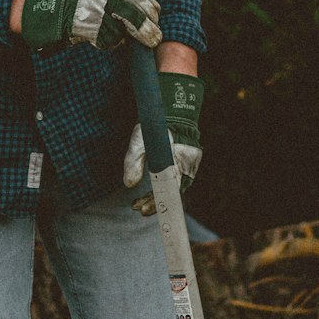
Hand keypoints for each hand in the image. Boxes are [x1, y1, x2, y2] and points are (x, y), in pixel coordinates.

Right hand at [20, 0, 161, 50]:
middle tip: (155, 39)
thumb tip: (153, 10)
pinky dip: (112, 42)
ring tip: (115, 30)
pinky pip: (112, 42)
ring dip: (124, 37)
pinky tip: (102, 34)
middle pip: (137, 19)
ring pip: (124, 33)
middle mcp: (107, 0)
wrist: (61, 10)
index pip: (142, 0)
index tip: (155, 18)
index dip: (152, 12)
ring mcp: (100, 17)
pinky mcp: (94, 32)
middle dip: (149, 31)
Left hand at [124, 72, 204, 214]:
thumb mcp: (139, 141)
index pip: (170, 191)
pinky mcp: (187, 163)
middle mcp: (188, 166)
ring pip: (174, 188)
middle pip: (172, 193)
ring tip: (139, 203)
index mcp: (178, 161)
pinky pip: (177, 180)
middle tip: (137, 208)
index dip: (156, 203)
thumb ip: (133, 162)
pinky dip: (164, 187)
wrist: (173, 108)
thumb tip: (128, 185)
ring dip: (157, 196)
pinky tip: (151, 190)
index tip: (143, 210)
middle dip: (153, 202)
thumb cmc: (157, 124)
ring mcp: (190, 165)